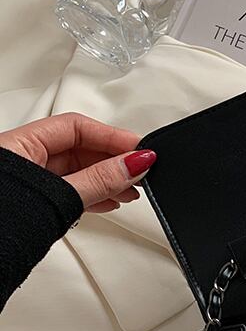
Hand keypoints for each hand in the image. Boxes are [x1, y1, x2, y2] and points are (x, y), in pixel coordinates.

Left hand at [0, 112, 156, 212]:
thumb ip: (100, 180)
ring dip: (108, 179)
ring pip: (76, 171)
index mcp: (17, 145)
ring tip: (131, 189)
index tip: (141, 149)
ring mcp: (26, 182)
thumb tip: (134, 164)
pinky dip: (93, 194)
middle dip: (114, 159)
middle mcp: (20, 159)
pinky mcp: (32, 202)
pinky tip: (109, 201)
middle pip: (78, 147)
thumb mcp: (59, 197)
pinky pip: (70, 189)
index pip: (76, 127)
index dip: (112, 137)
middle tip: (142, 169)